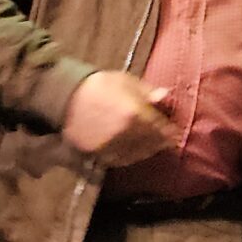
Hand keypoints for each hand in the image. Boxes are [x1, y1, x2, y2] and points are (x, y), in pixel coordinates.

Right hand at [61, 71, 176, 165]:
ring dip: (148, 151)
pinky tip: (135, 152)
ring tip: (153, 147)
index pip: (161, 128)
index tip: (176, 133)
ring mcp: (110, 146)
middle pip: (151, 143)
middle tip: (168, 141)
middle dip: (161, 142)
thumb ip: (147, 92)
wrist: (65, 96)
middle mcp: (125, 133)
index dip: (171, 131)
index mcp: (135, 113)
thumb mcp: (125, 81)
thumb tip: (166, 96)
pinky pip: (120, 160)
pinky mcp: (97, 154)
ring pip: (137, 154)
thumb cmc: (99, 85)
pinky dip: (130, 157)